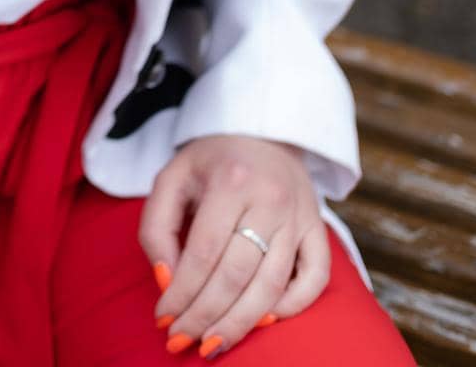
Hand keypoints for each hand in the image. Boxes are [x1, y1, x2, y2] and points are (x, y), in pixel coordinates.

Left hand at [138, 134, 328, 356]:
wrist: (263, 130)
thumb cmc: (212, 160)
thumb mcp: (172, 178)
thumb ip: (157, 227)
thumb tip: (167, 281)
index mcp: (231, 180)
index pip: (204, 252)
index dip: (182, 292)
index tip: (163, 319)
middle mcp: (270, 199)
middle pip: (237, 274)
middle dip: (205, 315)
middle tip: (182, 341)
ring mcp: (299, 216)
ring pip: (272, 284)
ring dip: (241, 323)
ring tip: (213, 344)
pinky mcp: (318, 229)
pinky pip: (315, 278)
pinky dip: (292, 306)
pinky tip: (262, 321)